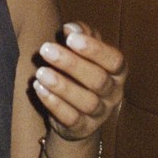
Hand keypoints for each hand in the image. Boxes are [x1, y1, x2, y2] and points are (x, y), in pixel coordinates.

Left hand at [33, 23, 125, 143]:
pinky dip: (54, 104)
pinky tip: (39, 88)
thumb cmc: (79, 72)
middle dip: (72, 64)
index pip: (114, 60)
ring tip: (40, 72)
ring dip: (62, 86)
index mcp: (117, 72)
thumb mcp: (82, 50)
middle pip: (98, 80)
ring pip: (86, 102)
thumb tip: (70, 28)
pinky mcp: (82, 129)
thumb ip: (79, 34)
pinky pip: (71, 118)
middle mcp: (113, 94)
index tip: (70, 38)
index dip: (94, 49)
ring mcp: (100, 114)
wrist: (76, 114)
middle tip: (46, 50)